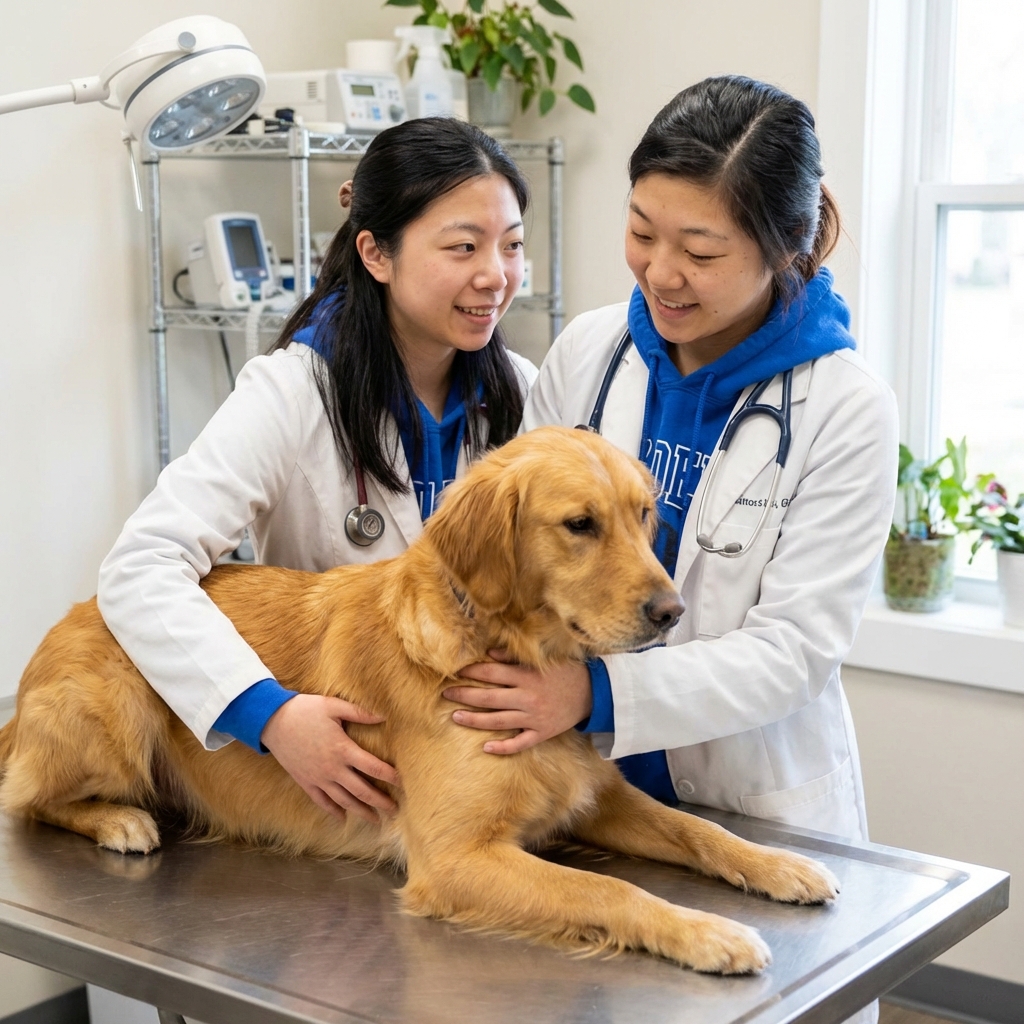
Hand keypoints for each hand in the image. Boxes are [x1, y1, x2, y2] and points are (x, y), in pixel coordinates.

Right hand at [261, 694, 398, 823]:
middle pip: (362, 790)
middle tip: (395, 810)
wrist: (272, 721)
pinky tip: (342, 819)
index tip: (403, 783)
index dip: (390, 776)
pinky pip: (322, 802)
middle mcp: (333, 769)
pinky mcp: (305, 782)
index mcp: (343, 750)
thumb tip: (384, 715)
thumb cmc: (305, 710)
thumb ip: (360, 713)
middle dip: (380, 802)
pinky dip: (333, 812)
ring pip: (344, 801)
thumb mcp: (334, 706)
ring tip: (375, 820)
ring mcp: (318, 778)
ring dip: (361, 811)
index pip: (373, 767)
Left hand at [442, 650, 591, 754]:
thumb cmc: (566, 672)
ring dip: (474, 720)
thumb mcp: (543, 660)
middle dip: (465, 695)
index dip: (472, 672)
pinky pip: (520, 743)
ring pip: (498, 721)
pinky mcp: (542, 733)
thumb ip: (515, 657)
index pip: (492, 673)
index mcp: (527, 676)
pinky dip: (503, 747)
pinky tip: (486, 748)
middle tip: (446, 693)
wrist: (594, 693)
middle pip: (489, 698)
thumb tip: (490, 653)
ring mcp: (534, 718)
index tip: (456, 671)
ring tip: (455, 717)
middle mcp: (527, 697)